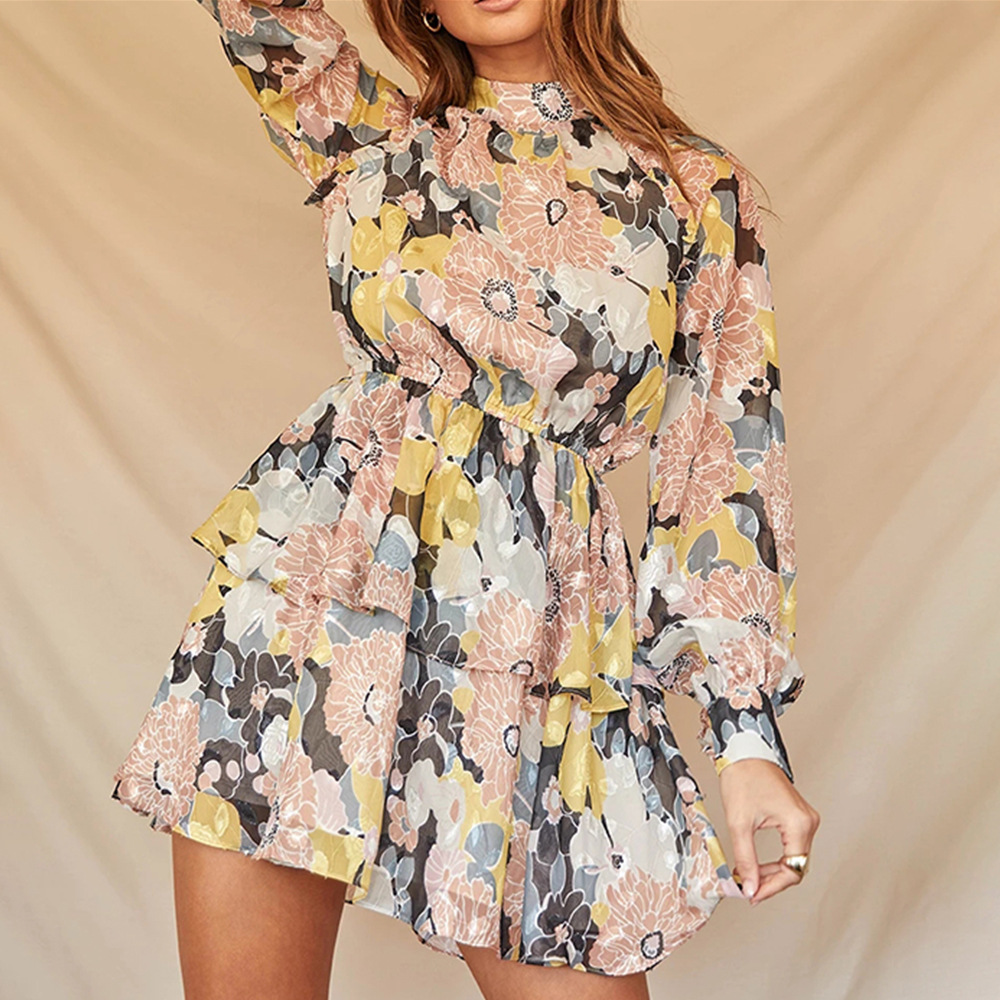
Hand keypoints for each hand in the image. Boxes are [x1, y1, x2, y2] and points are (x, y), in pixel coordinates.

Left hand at [718, 758, 819, 904]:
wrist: (744, 750)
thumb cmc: (742, 777)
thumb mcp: (739, 823)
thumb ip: (746, 859)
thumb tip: (748, 887)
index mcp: (799, 823)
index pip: (793, 870)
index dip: (772, 887)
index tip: (752, 894)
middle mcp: (808, 821)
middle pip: (796, 867)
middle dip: (771, 881)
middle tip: (747, 888)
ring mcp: (805, 818)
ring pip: (794, 859)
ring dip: (772, 871)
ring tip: (748, 877)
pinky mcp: (797, 816)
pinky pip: (792, 846)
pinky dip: (775, 858)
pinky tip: (756, 864)